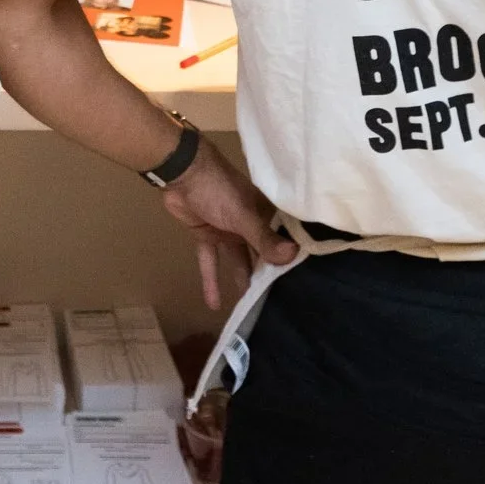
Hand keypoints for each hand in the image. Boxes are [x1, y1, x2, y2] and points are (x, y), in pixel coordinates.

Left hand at [159, 141, 296, 307]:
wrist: (181, 173)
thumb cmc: (219, 189)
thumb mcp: (243, 215)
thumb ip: (264, 237)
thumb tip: (293, 256)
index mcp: (266, 214)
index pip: (284, 241)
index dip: (291, 262)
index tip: (303, 286)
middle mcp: (251, 224)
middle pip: (262, 254)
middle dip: (268, 276)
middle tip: (278, 305)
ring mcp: (229, 231)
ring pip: (239, 260)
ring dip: (243, 281)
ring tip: (251, 310)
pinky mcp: (208, 236)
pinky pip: (212, 262)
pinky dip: (211, 281)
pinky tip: (214, 305)